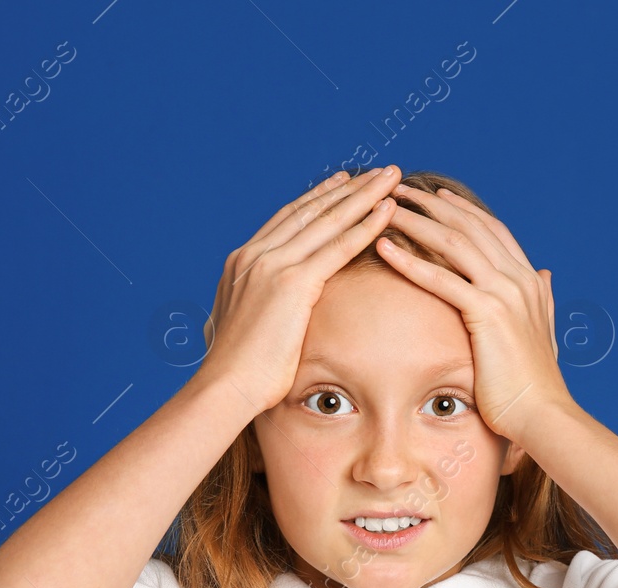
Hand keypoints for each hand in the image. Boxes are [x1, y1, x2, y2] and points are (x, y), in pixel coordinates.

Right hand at [196, 165, 401, 412]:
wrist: (224, 387)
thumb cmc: (237, 372)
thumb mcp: (244, 327)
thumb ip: (257, 308)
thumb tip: (267, 316)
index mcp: (242, 262)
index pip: (288, 219)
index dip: (319, 198)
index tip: (343, 182)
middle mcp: (255, 254)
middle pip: (310, 210)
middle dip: (348, 188)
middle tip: (378, 170)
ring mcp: (272, 265)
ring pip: (328, 220)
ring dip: (364, 195)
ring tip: (393, 176)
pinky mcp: (293, 283)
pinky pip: (338, 247)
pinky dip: (366, 225)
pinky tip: (388, 212)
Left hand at [376, 185, 570, 442]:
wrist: (543, 413)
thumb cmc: (536, 383)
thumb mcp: (543, 331)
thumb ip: (543, 298)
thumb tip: (546, 274)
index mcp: (528, 280)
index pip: (491, 230)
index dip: (462, 209)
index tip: (435, 194)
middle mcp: (519, 278)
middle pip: (469, 227)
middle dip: (432, 204)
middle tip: (399, 188)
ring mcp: (505, 293)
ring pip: (454, 243)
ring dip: (416, 221)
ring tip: (384, 209)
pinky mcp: (488, 314)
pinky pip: (442, 279)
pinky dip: (411, 260)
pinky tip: (384, 249)